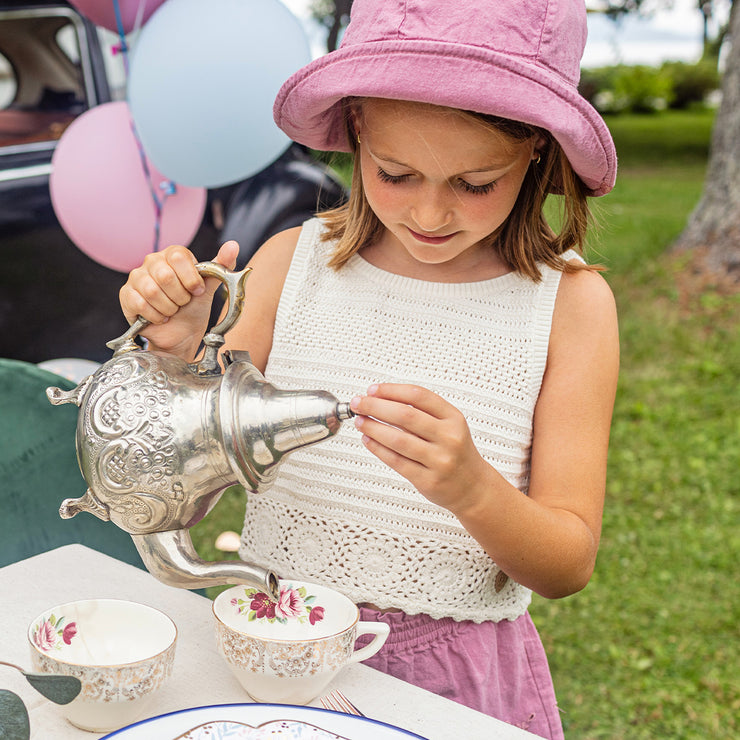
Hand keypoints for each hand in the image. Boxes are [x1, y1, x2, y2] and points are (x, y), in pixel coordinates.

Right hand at [119, 241, 238, 358]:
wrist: (181, 334)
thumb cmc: (193, 308)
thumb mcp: (209, 288)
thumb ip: (221, 266)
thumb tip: (233, 246)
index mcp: (173, 255)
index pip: (179, 256)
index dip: (191, 278)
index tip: (197, 291)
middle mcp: (152, 261)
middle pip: (165, 275)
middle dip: (180, 297)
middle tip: (183, 303)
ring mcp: (136, 277)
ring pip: (152, 290)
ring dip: (168, 307)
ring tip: (173, 310)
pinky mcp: (126, 295)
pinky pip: (139, 303)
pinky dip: (155, 315)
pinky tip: (160, 317)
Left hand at [350, 383, 487, 512]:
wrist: (473, 487)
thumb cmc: (455, 451)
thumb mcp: (449, 425)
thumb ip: (421, 412)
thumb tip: (381, 398)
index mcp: (454, 418)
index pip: (419, 396)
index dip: (392, 390)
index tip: (373, 390)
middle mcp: (449, 438)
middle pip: (405, 416)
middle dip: (376, 407)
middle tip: (359, 403)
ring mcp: (439, 460)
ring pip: (398, 440)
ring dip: (373, 428)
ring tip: (360, 421)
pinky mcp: (428, 480)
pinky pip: (396, 461)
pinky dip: (378, 448)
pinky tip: (368, 440)